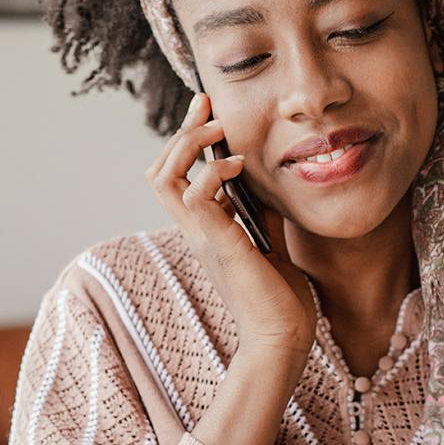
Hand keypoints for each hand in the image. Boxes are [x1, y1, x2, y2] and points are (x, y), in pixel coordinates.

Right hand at [145, 92, 316, 357]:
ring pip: (165, 177)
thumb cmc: (279, 300)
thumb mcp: (271, 244)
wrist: (283, 339)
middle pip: (160, 170)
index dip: (187, 140)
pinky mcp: (219, 244)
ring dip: (190, 144)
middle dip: (181, 131)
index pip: (176, 176)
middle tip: (207, 105)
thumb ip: (261, 215)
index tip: (209, 111)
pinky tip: (238, 165)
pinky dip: (212, 171)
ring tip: (220, 131)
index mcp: (205, 230)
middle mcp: (196, 231)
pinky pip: (195, 194)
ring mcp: (203, 237)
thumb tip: (266, 185)